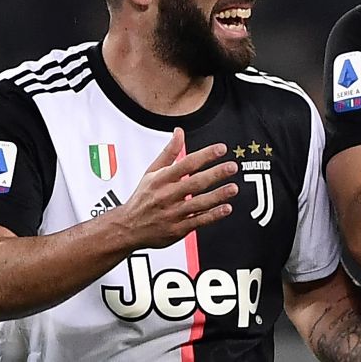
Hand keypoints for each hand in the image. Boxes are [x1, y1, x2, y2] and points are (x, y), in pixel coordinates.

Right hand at [118, 128, 238, 248]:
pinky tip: (226, 209)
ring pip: (198, 203)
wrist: (127, 228)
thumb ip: (169, 152)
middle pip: (194, 183)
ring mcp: (172, 213)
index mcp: (161, 179)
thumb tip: (179, 132)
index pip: (186, 164)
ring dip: (218, 195)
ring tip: (233, 188)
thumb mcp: (151, 172)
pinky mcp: (177, 229)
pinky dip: (213, 215)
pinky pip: (198, 221)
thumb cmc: (142, 198)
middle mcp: (167, 196)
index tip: (221, 149)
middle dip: (215, 174)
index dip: (205, 155)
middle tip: (232, 167)